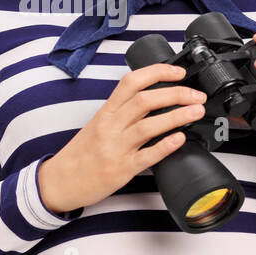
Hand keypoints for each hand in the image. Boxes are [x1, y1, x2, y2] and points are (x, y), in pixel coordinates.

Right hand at [37, 63, 208, 213]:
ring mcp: (115, 148)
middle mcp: (110, 126)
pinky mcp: (121, 170)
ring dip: (177, 116)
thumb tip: (152, 102)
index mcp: (105, 112)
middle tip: (196, 95)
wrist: (59, 182)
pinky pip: (146, 156)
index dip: (157, 73)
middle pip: (144, 100)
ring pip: (148, 126)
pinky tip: (180, 140)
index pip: (131, 82)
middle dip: (175, 94)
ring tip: (196, 112)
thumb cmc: (80, 154)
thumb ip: (120, 113)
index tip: (178, 72)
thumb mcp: (97, 125)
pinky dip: (165, 146)